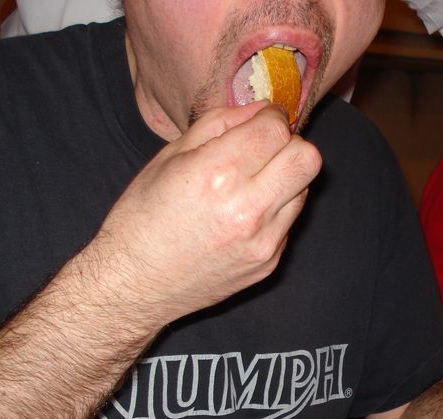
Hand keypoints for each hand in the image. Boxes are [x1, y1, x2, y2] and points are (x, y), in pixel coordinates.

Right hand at [91, 101, 321, 325]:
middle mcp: (247, 209)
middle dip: (291, 145)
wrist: (134, 284)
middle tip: (267, 149)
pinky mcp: (269, 264)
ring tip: (251, 185)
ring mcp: (263, 241)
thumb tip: (262, 110)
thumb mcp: (170, 156)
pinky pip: (289, 222)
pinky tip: (242, 217)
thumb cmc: (142, 216)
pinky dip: (275, 211)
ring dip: (285, 179)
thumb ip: (221, 124)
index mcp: (216, 174)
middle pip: (308, 159)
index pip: (277, 130)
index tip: (264, 120)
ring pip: (305, 190)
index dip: (273, 117)